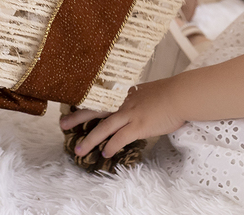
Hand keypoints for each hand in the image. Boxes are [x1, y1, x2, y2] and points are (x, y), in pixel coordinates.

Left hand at [58, 79, 186, 157]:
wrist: (181, 95)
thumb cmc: (170, 93)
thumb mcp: (147, 91)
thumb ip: (137, 97)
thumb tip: (134, 104)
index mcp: (124, 94)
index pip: (100, 98)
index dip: (85, 103)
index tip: (72, 106)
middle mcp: (123, 103)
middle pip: (94, 110)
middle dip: (76, 118)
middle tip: (62, 124)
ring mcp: (130, 114)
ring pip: (103, 127)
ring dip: (89, 140)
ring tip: (79, 150)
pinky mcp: (139, 125)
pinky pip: (120, 138)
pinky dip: (111, 145)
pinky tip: (105, 153)